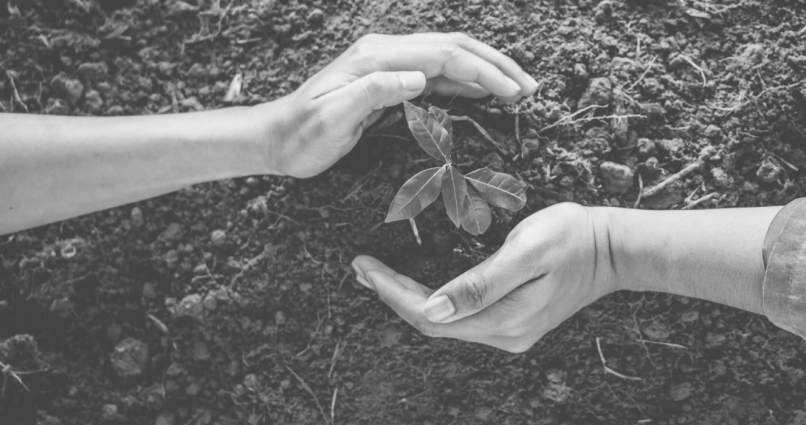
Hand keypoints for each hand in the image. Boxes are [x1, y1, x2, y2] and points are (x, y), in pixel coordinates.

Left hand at [250, 32, 539, 177]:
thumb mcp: (333, 119)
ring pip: (449, 57)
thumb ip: (375, 92)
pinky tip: (485, 95)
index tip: (514, 92)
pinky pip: (437, 75)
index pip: (444, 55)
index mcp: (377, 56)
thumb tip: (419, 77)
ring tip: (519, 89)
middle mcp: (386, 51)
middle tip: (530, 88)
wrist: (275, 139)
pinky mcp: (389, 79)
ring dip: (486, 70)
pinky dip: (466, 82)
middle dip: (496, 65)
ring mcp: (388, 63)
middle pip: (454, 47)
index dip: (483, 71)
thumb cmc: (302, 137)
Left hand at [350, 203, 616, 352]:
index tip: (364, 266)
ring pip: (445, 323)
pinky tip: (416, 287)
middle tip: (360, 268)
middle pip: (432, 323)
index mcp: (503, 319)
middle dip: (392, 296)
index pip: (430, 315)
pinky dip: (431, 301)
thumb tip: (432, 307)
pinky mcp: (513, 321)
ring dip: (408, 300)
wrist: (614, 248)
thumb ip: (480, 282)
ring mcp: (509, 331)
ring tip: (376, 276)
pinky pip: (461, 318)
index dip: (392, 292)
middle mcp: (503, 334)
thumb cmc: (572, 237)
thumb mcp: (526, 251)